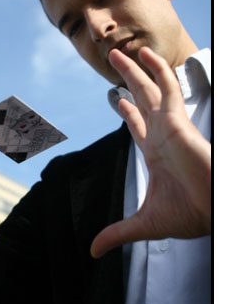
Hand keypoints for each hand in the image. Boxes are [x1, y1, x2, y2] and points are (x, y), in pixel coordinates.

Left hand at [90, 47, 210, 257]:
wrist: (210, 211)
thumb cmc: (188, 215)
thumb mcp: (143, 224)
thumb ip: (117, 232)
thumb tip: (93, 250)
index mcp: (155, 153)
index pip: (139, 125)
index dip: (129, 111)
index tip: (119, 99)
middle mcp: (162, 135)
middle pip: (142, 100)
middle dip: (128, 82)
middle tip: (114, 64)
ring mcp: (169, 126)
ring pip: (150, 89)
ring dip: (135, 70)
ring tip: (118, 53)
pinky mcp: (178, 121)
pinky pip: (167, 87)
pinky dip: (157, 69)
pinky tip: (144, 54)